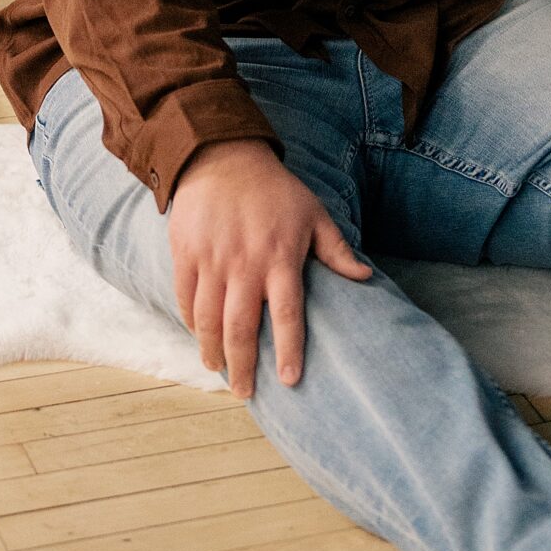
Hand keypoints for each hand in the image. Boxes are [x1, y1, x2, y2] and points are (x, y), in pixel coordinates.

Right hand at [167, 138, 371, 398]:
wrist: (222, 157)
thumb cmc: (275, 189)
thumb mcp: (313, 213)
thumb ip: (336, 249)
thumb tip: (366, 278)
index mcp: (280, 257)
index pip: (287, 314)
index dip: (289, 351)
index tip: (290, 382)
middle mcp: (245, 264)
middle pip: (241, 328)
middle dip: (243, 367)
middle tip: (245, 393)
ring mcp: (212, 261)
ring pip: (208, 320)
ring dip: (212, 351)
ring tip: (219, 370)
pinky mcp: (186, 255)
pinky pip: (185, 299)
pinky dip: (190, 324)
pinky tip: (199, 337)